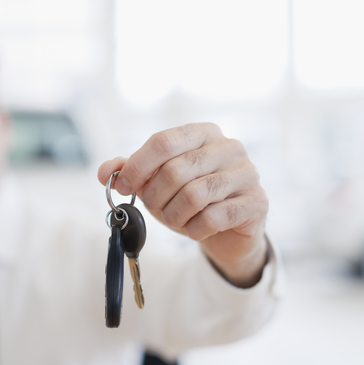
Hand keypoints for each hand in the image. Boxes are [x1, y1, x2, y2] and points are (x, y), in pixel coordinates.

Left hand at [97, 123, 268, 287]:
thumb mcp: (158, 184)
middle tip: (154, 208)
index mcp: (203, 132)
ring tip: (175, 220)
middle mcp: (229, 147)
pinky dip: (195, 229)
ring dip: (173, 215)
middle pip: (175, 170)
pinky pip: (212, 218)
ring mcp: (247, 173)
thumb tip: (106, 172)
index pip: (163, 142)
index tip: (123, 187)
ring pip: (193, 195)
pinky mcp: (257, 202)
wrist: (229, 231)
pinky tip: (196, 229)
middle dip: (155, 197)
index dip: (137, 166)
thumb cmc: (190, 200)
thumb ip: (132, 173)